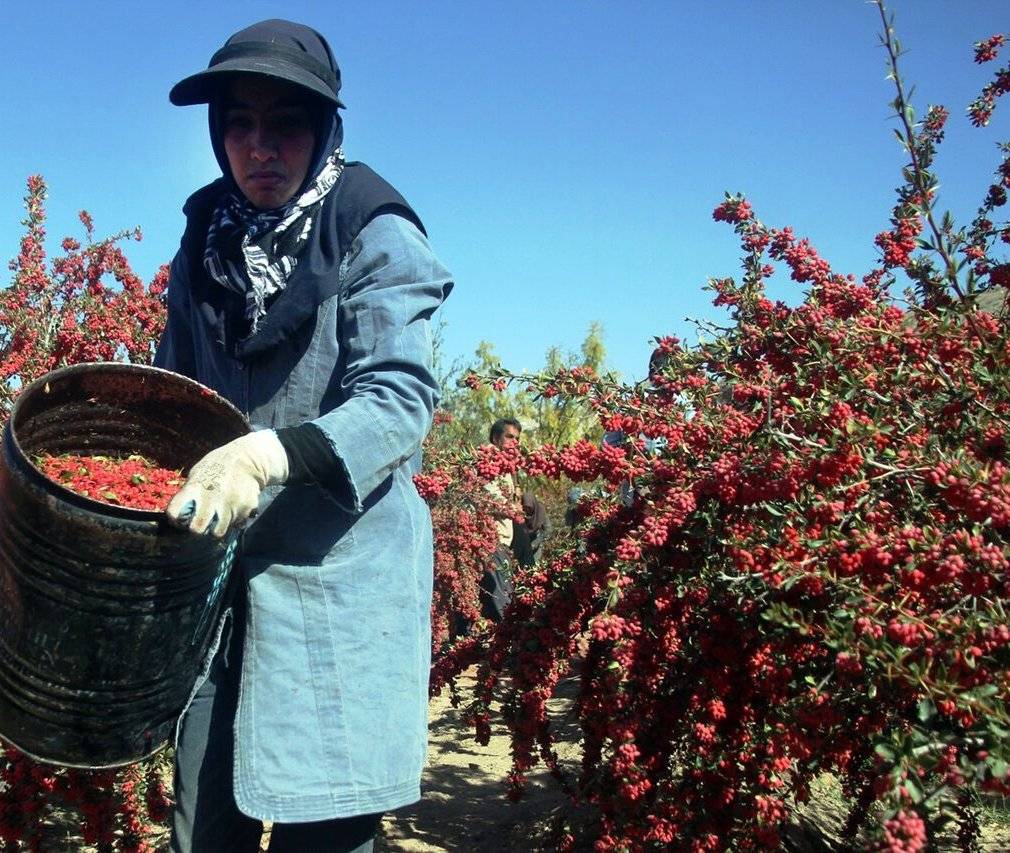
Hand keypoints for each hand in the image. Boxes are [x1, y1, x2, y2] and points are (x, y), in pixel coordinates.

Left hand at [166, 430, 288, 537]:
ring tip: (220, 516)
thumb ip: (190, 493)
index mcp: (194, 488)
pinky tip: (235, 507)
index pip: (175, 513)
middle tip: (202, 524)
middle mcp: (211, 498)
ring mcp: (230, 504)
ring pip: (218, 532)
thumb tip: (182, 513)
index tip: (181, 518)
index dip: (176, 519)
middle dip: (198, 529)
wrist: (247, 458)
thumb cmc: (217, 466)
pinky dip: (235, 519)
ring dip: (217, 526)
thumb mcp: (198, 474)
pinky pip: (237, 523)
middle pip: (197, 530)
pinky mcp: (247, 507)